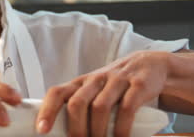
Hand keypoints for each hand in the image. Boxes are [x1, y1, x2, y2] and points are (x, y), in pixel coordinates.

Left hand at [36, 51, 170, 136]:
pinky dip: (121, 129)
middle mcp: (95, 79)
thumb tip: (65, 133)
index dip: (47, 111)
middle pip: (77, 103)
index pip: (57, 93)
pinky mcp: (138, 85)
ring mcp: (117, 80)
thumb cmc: (117, 86)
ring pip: (99, 107)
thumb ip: (82, 109)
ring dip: (97, 132)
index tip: (42, 130)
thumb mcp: (96, 92)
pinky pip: (127, 109)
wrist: (151, 65)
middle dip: (75, 128)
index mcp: (81, 83)